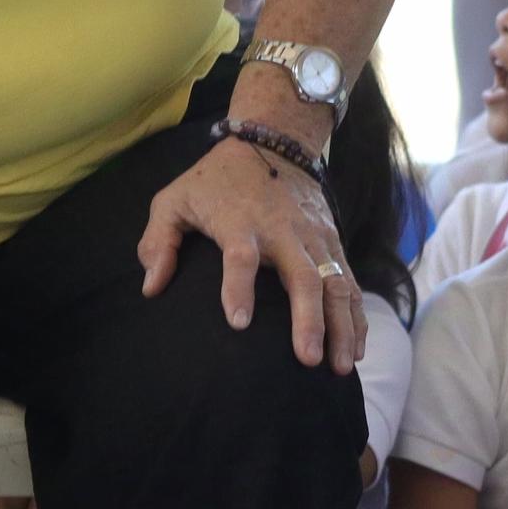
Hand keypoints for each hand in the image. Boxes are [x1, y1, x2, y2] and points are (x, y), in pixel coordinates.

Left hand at [139, 136, 366, 374]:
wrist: (271, 141)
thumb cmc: (214, 181)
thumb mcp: (174, 199)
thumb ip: (157, 241)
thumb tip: (151, 288)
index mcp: (240, 222)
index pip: (240, 257)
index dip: (238, 288)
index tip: (238, 323)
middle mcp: (283, 230)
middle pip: (302, 276)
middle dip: (307, 320)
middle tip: (306, 359)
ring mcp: (313, 236)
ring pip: (335, 282)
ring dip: (341, 325)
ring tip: (339, 366)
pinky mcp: (333, 240)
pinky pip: (350, 281)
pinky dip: (356, 315)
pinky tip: (355, 348)